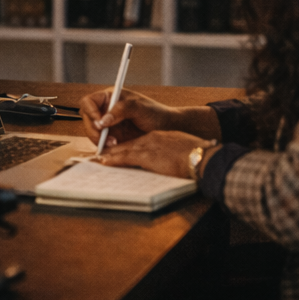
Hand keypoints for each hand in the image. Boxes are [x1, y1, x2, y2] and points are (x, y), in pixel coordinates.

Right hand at [81, 87, 185, 146]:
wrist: (167, 129)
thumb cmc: (156, 113)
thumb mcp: (139, 107)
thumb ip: (121, 110)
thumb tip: (103, 120)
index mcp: (110, 97)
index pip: (89, 101)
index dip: (90, 111)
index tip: (99, 122)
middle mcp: (106, 110)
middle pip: (87, 119)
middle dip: (93, 129)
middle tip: (104, 138)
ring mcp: (109, 124)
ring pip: (92, 132)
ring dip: (99, 139)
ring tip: (114, 143)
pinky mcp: (112, 137)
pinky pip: (100, 142)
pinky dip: (104, 146)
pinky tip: (114, 147)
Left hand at [99, 130, 218, 179]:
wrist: (201, 156)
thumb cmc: (197, 155)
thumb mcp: (182, 149)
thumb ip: (172, 153)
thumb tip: (172, 162)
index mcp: (161, 137)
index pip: (139, 141)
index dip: (127, 146)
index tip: (118, 151)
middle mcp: (152, 139)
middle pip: (128, 144)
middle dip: (114, 150)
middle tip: (101, 154)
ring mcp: (148, 146)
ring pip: (123, 149)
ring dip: (110, 155)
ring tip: (98, 159)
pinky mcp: (147, 156)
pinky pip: (125, 157)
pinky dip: (114, 160)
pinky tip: (105, 162)